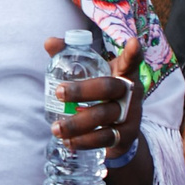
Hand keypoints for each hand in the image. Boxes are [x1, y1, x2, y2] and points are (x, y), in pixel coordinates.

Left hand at [44, 35, 145, 159]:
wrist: (122, 130)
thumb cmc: (103, 94)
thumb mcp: (94, 75)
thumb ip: (72, 57)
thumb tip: (50, 42)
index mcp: (124, 73)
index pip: (130, 60)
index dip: (133, 53)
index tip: (133, 43)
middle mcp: (131, 92)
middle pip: (107, 88)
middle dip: (81, 90)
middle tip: (58, 92)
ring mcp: (131, 115)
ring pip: (103, 117)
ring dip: (77, 123)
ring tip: (56, 128)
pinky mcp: (126, 136)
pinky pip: (104, 139)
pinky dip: (84, 141)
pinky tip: (69, 142)